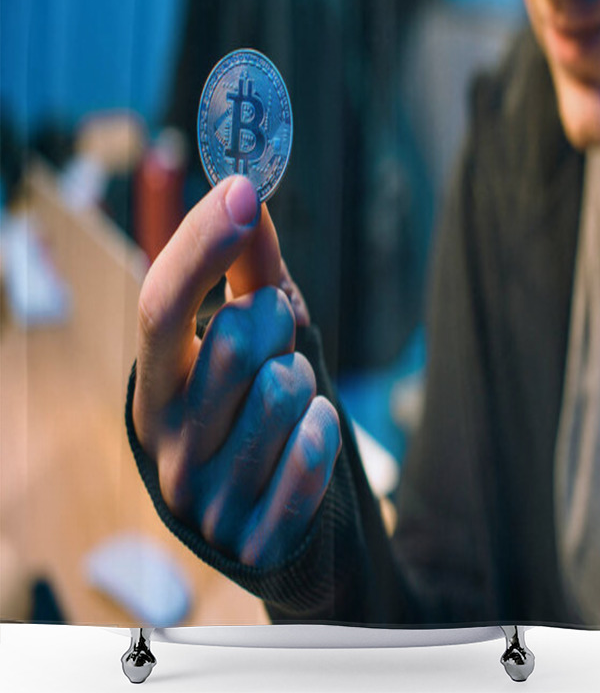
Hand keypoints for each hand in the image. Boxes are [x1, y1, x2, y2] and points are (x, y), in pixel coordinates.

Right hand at [132, 175, 340, 567]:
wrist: (267, 522)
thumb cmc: (252, 409)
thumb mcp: (246, 342)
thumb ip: (247, 272)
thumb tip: (247, 187)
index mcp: (153, 385)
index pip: (159, 305)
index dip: (200, 243)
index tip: (244, 188)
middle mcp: (164, 443)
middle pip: (235, 340)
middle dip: (277, 323)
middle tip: (279, 340)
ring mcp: (205, 497)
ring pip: (285, 391)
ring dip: (304, 380)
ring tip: (289, 398)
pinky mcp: (253, 537)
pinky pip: (311, 452)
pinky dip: (322, 429)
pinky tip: (308, 435)